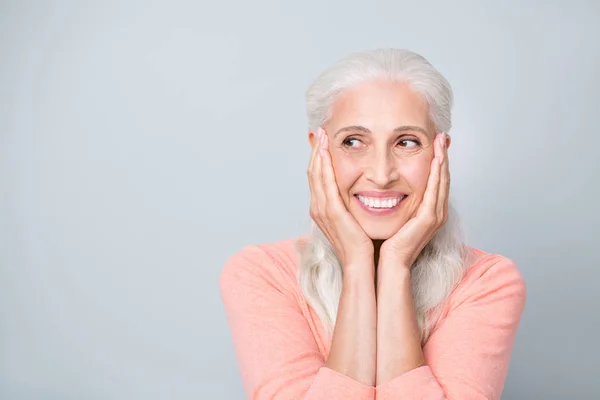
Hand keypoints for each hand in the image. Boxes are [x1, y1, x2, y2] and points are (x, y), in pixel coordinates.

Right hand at [308, 127, 373, 267]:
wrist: (362, 264)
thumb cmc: (362, 244)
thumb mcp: (355, 219)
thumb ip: (352, 205)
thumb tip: (359, 193)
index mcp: (323, 209)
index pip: (317, 177)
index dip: (318, 158)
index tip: (323, 141)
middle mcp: (318, 207)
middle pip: (313, 172)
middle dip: (315, 150)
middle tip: (319, 130)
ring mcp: (322, 210)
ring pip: (315, 174)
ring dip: (317, 152)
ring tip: (321, 134)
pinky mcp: (331, 212)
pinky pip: (324, 183)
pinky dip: (323, 165)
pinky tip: (325, 151)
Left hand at [379, 133, 449, 268]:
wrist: (389, 264)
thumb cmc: (387, 241)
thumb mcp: (394, 215)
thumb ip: (396, 200)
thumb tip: (384, 184)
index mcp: (429, 211)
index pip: (435, 181)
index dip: (437, 161)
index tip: (434, 142)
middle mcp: (436, 212)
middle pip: (442, 178)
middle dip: (443, 156)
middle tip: (442, 136)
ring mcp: (436, 215)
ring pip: (442, 181)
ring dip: (443, 160)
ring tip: (441, 141)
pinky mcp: (430, 218)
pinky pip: (436, 190)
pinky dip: (437, 173)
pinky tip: (437, 158)